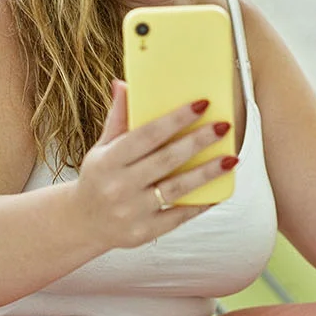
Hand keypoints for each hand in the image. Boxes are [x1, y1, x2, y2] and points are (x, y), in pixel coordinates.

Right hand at [74, 81, 234, 249]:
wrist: (83, 223)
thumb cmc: (98, 177)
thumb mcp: (102, 147)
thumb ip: (118, 118)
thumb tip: (124, 83)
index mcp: (108, 160)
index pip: (147, 135)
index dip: (176, 119)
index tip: (202, 104)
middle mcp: (118, 186)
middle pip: (166, 160)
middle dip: (198, 141)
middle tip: (224, 126)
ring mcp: (132, 211)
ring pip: (177, 189)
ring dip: (207, 173)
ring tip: (231, 158)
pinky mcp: (144, 232)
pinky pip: (178, 217)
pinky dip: (200, 205)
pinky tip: (219, 192)